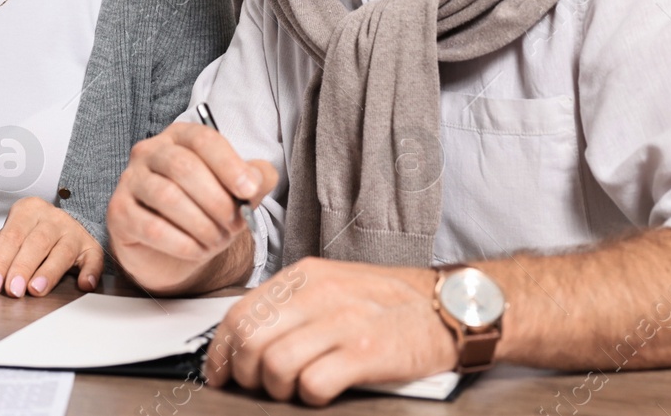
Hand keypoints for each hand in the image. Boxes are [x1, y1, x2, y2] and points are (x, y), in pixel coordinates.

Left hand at [0, 197, 101, 297]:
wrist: (62, 226)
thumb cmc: (29, 236)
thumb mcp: (1, 242)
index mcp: (27, 212)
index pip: (11, 236)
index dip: (1, 261)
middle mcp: (52, 219)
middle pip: (36, 242)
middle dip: (22, 267)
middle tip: (12, 290)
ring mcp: (73, 231)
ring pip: (62, 249)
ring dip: (49, 271)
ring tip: (36, 290)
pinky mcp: (91, 247)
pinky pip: (93, 258)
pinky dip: (89, 271)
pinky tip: (83, 284)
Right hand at [107, 122, 277, 292]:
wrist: (173, 249)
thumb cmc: (205, 210)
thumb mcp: (237, 192)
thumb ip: (256, 179)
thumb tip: (256, 179)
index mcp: (180, 137)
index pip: (203, 139)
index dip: (228, 164)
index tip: (248, 190)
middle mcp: (150, 152)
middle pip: (183, 167)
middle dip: (216, 200)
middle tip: (235, 224)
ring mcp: (130, 180)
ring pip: (167, 196)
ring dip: (201, 224)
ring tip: (216, 240)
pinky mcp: (119, 212)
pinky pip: (152, 227)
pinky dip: (182, 243)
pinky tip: (197, 250)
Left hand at [204, 258, 457, 405]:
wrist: (450, 306)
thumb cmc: (390, 302)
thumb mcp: (334, 284)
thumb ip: (292, 304)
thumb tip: (247, 338)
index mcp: (306, 275)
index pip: (240, 312)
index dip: (221, 351)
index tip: (220, 372)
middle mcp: (320, 293)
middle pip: (251, 341)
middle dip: (246, 374)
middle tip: (260, 386)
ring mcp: (344, 322)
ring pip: (275, 364)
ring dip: (277, 388)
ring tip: (294, 390)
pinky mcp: (366, 353)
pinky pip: (313, 383)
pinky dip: (310, 395)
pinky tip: (323, 390)